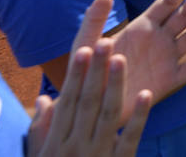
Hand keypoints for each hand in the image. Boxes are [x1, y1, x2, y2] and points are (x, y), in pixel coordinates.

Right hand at [27, 36, 150, 156]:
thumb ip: (40, 131)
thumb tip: (43, 100)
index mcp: (54, 145)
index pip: (66, 103)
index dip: (74, 76)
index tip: (81, 49)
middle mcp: (74, 148)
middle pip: (86, 103)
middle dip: (94, 72)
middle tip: (103, 41)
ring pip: (107, 115)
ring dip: (114, 86)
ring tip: (120, 58)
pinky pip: (129, 139)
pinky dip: (137, 117)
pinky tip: (145, 95)